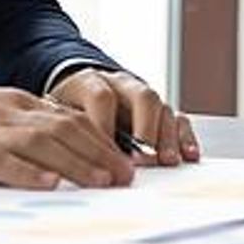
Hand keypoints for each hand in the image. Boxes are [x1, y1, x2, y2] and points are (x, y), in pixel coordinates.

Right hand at [0, 83, 136, 188]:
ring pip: (41, 143)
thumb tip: (66, 143)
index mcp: (19, 103)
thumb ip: (27, 125)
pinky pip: (1, 160)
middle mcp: (9, 113)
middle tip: (124, 175)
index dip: (102, 140)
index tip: (125, 161)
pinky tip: (48, 183)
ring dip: (76, 163)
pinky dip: (27, 172)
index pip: (71, 119)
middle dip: (99, 153)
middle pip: (64, 130)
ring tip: (100, 181)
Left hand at [47, 67, 200, 165]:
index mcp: (91, 82)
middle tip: (144, 158)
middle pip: (141, 96)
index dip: (104, 124)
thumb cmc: (66, 105)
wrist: (78, 84)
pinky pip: (177, 117)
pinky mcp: (158, 110)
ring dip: (166, 136)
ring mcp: (142, 96)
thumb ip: (63, 129)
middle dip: (145, 129)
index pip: (101, 97)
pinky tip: (187, 154)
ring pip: (162, 106)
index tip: (103, 152)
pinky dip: (184, 136)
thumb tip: (63, 160)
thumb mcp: (56, 112)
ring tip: (166, 161)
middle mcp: (122, 85)